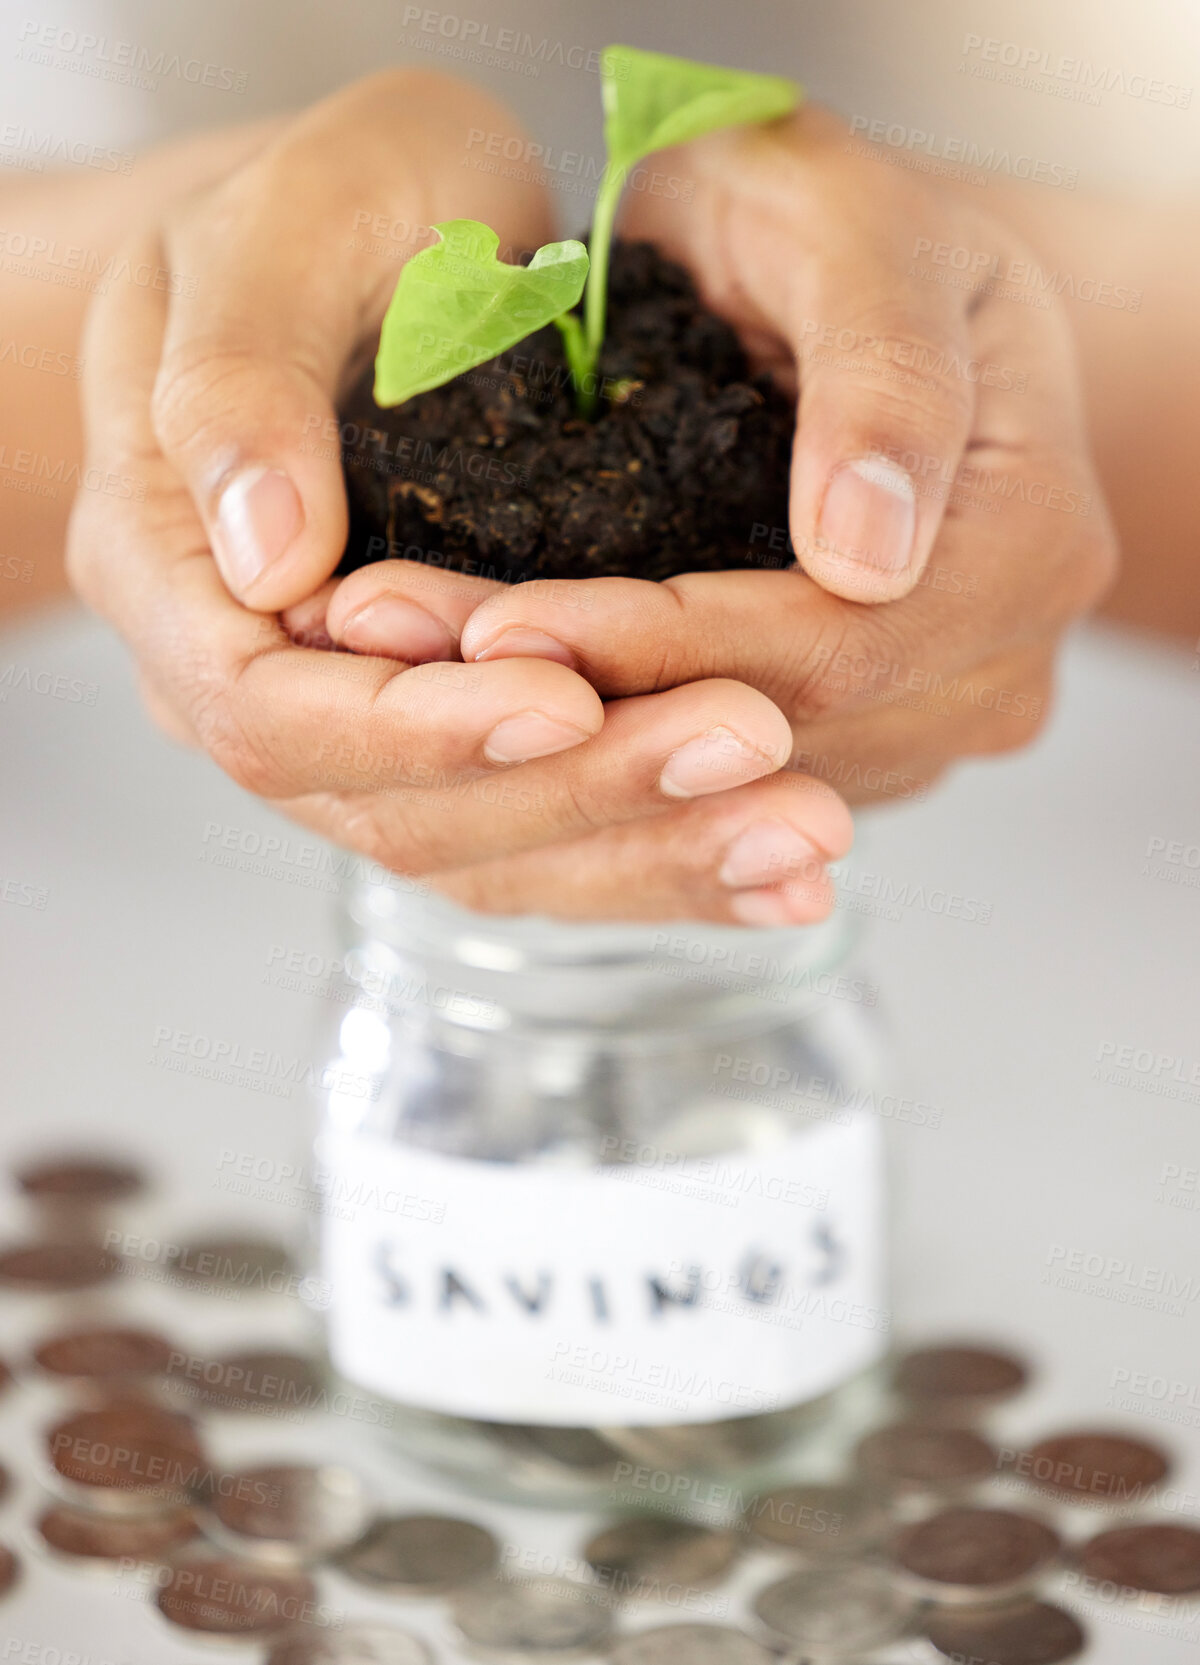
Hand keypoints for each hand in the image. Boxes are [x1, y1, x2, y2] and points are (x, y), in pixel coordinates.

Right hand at [67, 71, 852, 926]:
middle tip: (745, 742)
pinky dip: (668, 854)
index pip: (271, 713)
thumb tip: (268, 561)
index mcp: (173, 575)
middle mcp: (259, 684)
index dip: (415, 726)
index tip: (562, 696)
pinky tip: (782, 864)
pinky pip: (554, 833)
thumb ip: (244, 383)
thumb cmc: (334, 208)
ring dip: (652, 849)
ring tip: (801, 832)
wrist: (389, 240)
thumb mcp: (281, 231)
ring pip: (492, 849)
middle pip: (399, 811)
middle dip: (578, 791)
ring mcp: (363, 728)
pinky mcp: (465, 739)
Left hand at [319, 105, 1117, 848]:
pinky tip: (476, 706)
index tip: (497, 622)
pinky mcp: (846, 746)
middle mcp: (994, 666)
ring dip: (561, 747)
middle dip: (580, 708)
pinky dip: (590, 755)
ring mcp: (924, 721)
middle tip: (397, 653)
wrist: (837, 278)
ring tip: (402, 677)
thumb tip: (866, 553)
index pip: (835, 649)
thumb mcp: (861, 232)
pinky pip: (714, 791)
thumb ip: (884, 372)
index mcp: (1030, 547)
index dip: (659, 649)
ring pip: (731, 789)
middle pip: (777, 738)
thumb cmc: (839, 226)